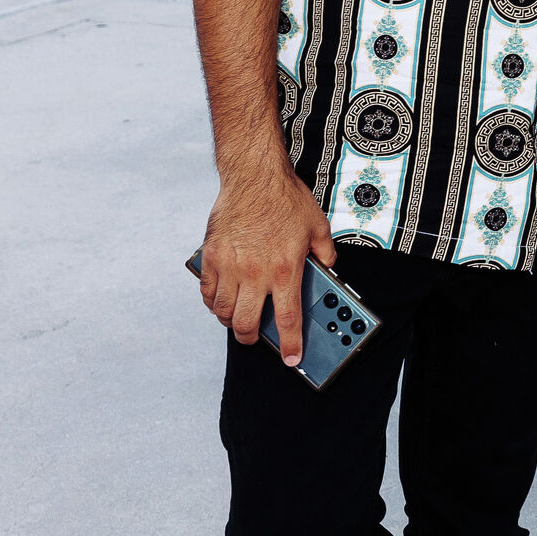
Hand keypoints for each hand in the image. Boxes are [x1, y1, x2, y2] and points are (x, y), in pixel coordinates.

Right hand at [199, 153, 335, 363]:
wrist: (254, 176)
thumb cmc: (287, 199)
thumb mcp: (318, 226)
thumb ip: (325, 252)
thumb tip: (329, 269)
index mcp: (285, 269)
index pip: (287, 318)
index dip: (291, 343)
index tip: (292, 359)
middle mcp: (255, 273)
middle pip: (246, 323)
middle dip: (251, 338)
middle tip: (255, 338)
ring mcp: (230, 266)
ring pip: (223, 311)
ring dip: (230, 321)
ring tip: (237, 319)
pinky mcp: (211, 256)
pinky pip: (207, 291)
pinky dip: (212, 302)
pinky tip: (220, 300)